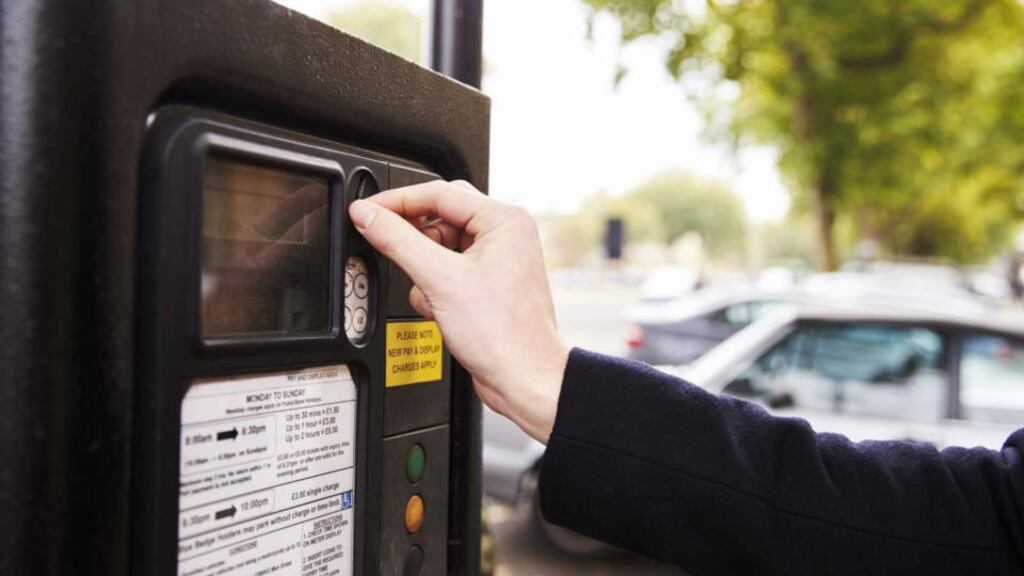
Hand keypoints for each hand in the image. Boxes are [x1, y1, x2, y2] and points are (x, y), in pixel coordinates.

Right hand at [348, 180, 567, 443]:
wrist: (523, 378)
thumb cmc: (504, 334)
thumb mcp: (439, 280)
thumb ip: (398, 241)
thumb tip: (368, 215)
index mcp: (504, 219)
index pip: (437, 193)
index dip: (396, 201)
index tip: (366, 211)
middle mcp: (505, 234)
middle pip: (439, 216)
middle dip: (414, 238)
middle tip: (386, 243)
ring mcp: (498, 258)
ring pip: (441, 246)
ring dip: (425, 269)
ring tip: (430, 293)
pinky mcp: (488, 283)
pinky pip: (448, 270)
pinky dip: (435, 287)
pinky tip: (439, 308)